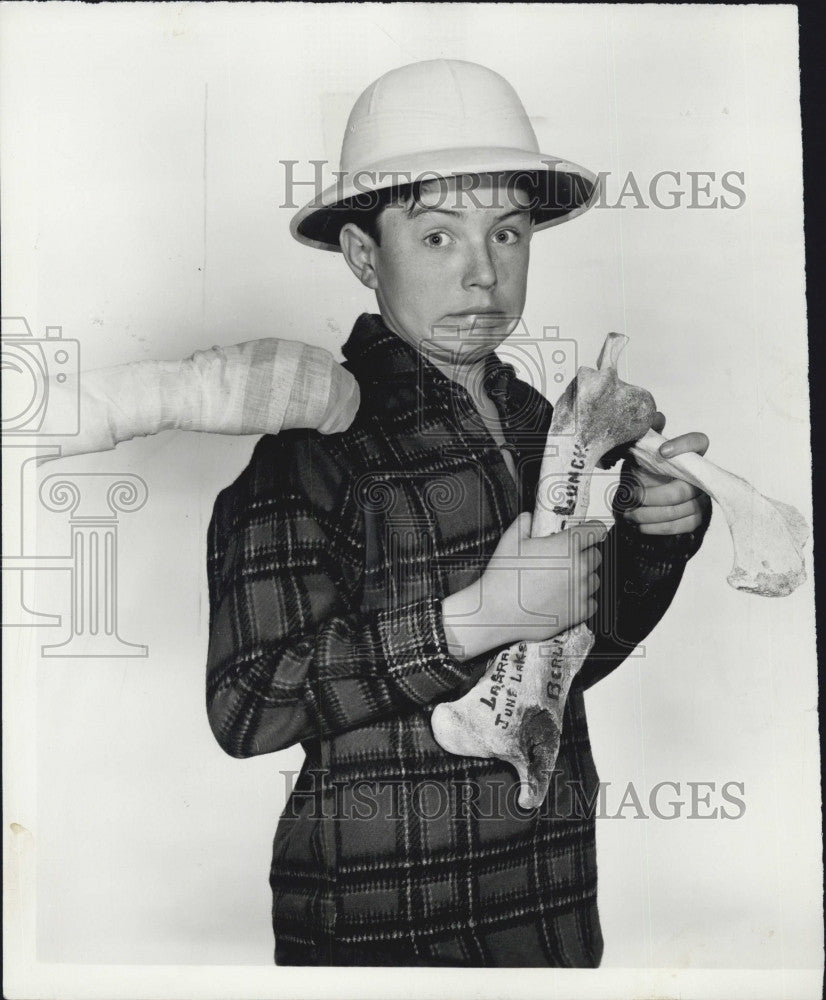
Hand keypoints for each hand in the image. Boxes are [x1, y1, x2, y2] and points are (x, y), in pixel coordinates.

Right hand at [442, 512, 606, 659]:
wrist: (497, 611)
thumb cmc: (504, 578)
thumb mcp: (510, 540)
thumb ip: (524, 523)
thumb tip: (529, 519)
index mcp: (567, 546)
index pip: (597, 530)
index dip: (592, 529)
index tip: (589, 532)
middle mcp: (579, 568)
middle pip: (596, 555)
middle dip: (583, 554)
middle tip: (565, 559)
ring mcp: (580, 591)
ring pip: (594, 579)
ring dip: (583, 578)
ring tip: (563, 580)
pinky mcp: (578, 612)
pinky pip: (592, 602)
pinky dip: (582, 600)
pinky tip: (566, 597)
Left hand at [618, 412, 710, 534]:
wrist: (646, 505)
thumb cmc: (644, 473)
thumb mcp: (639, 453)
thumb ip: (646, 435)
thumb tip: (654, 416)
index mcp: (689, 455)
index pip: (699, 442)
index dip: (684, 445)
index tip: (662, 451)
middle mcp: (701, 477)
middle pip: (682, 490)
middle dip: (652, 496)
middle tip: (630, 497)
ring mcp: (701, 500)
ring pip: (677, 511)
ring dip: (647, 514)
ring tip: (627, 513)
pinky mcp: (696, 520)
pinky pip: (676, 527)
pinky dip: (653, 527)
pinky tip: (639, 525)